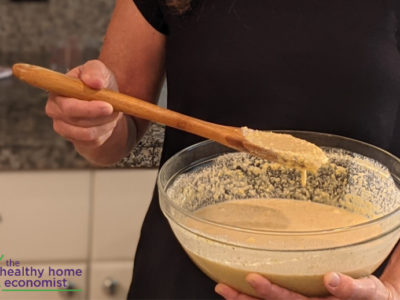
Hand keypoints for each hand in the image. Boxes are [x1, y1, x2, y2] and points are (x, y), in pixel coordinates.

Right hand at [45, 60, 123, 161]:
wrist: (105, 102)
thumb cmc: (98, 83)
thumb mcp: (99, 70)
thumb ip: (95, 71)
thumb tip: (94, 82)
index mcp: (57, 91)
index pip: (67, 106)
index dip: (87, 109)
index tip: (108, 106)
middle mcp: (54, 110)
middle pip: (77, 121)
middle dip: (100, 117)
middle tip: (114, 110)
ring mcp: (63, 127)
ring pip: (88, 134)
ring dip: (105, 124)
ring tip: (112, 113)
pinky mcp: (75, 140)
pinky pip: (93, 141)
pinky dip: (105, 132)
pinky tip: (107, 122)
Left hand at [215, 272, 399, 299]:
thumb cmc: (377, 289)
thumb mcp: (385, 276)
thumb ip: (388, 257)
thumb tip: (393, 227)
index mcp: (364, 296)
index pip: (360, 292)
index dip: (346, 288)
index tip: (331, 280)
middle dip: (275, 294)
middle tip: (253, 279)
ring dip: (249, 299)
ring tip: (224, 287)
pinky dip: (249, 299)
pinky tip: (228, 289)